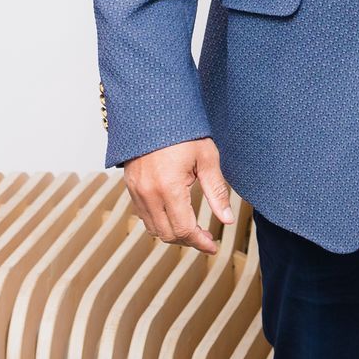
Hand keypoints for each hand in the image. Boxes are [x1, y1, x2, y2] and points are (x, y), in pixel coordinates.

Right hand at [122, 137, 234, 252]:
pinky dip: (158, 222)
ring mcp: (136, 191)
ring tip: (192, 229)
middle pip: (168, 234)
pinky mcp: (130, 187)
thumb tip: (227, 220)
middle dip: (188, 240)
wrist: (154, 111)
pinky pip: (143, 216)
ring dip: (173, 234)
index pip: (184, 229)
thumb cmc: (183, 132)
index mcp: (169, 187)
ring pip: (153, 229)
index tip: (213, 246)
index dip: (200, 242)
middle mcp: (148, 194)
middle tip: (206, 238)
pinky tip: (174, 215)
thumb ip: (217, 191)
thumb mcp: (207, 158)